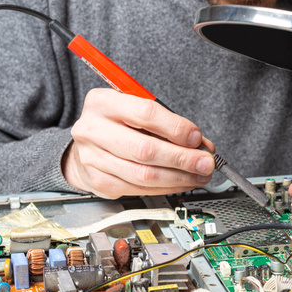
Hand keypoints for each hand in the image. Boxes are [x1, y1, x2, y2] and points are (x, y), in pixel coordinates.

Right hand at [63, 88, 215, 198]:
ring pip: (144, 174)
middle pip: (145, 149)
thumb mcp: (136, 111)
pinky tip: (179, 183)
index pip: (146, 113)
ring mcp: (92, 158)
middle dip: (182, 159)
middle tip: (205, 163)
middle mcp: (93, 129)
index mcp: (103, 102)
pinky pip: (138, 189)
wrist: (86, 147)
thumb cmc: (116, 125)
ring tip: (198, 176)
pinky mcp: (98, 182)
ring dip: (178, 178)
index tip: (196, 138)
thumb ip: (167, 124)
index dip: (176, 128)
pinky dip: (165, 187)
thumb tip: (200, 145)